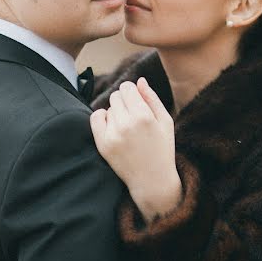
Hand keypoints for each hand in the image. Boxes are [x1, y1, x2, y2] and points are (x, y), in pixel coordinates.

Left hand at [90, 77, 181, 219]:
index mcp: (144, 116)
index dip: (132, 92)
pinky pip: (95, 118)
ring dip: (116, 113)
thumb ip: (152, 98)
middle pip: (116, 96)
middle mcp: (127, 124)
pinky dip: (102, 118)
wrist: (152, 180)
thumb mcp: (165, 121)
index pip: (127, 87)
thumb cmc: (162, 148)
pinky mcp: (103, 144)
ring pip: (108, 108)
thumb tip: (139, 80)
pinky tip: (113, 126)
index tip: (136, 101)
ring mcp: (113, 135)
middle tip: (133, 116)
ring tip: (127, 127)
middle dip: (124, 102)